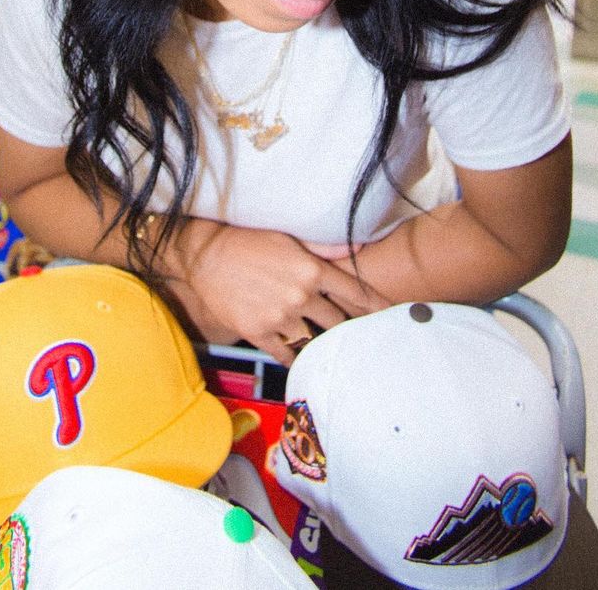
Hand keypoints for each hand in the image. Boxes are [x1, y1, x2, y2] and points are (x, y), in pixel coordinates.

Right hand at [168, 221, 389, 365]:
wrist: (207, 256)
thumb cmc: (249, 242)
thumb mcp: (288, 237)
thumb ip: (322, 247)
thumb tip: (352, 247)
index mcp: (311, 269)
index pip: (354, 292)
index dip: (376, 305)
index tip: (391, 316)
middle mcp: (300, 295)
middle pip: (338, 321)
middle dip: (350, 329)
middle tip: (362, 338)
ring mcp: (279, 316)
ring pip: (314, 340)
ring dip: (322, 344)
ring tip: (333, 352)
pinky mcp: (259, 333)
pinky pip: (287, 354)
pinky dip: (296, 358)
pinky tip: (302, 359)